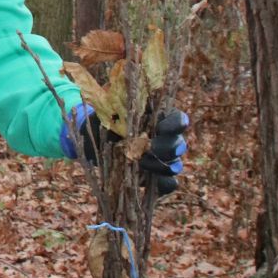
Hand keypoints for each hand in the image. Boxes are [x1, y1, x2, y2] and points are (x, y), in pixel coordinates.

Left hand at [60, 105, 188, 194]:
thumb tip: (120, 93)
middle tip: (147, 148)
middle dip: (165, 148)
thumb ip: (122, 105)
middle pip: (179, 145)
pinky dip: (163, 184)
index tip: (159, 128)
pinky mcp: (157, 178)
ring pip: (176, 166)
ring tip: (140, 163)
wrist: (97, 142)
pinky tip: (150, 180)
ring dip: (160, 166)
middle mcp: (168, 140)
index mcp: (162, 120)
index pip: (179, 120)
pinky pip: (169, 184)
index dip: (174, 125)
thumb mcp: (112, 110)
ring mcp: (165, 161)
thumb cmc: (109, 121)